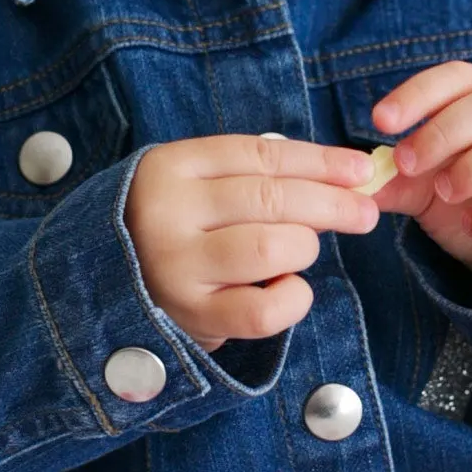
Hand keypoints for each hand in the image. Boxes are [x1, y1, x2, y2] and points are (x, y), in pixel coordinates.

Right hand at [126, 134, 381, 348]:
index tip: (359, 169)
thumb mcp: (197, 187)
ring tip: (300, 251)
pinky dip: (292, 299)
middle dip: (332, 202)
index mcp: (171, 166)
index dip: (320, 161)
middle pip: (271, 198)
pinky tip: (290, 289)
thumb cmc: (174, 230)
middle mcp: (167, 212)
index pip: (261, 155)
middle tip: (364, 211)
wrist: (106, 288)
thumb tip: (345, 174)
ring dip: (304, 247)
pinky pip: (263, 310)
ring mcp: (176, 266)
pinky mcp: (191, 316)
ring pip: (272, 247)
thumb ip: (254, 176)